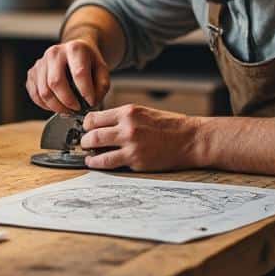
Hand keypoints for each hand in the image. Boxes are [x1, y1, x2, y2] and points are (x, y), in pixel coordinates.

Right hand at [25, 38, 110, 113]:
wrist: (74, 52)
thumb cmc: (88, 62)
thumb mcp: (102, 70)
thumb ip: (101, 87)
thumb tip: (90, 103)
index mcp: (74, 48)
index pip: (79, 73)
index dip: (86, 92)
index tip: (91, 102)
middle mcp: (55, 53)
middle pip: (56, 83)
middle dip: (68, 102)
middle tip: (77, 109)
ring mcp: (41, 62)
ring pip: (44, 91)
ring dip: (56, 107)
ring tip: (68, 110)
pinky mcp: (32, 72)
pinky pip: (35, 95)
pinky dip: (45, 106)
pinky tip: (56, 106)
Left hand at [79, 105, 201, 171]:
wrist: (190, 139)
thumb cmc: (170, 126)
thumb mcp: (144, 113)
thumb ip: (123, 118)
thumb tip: (102, 126)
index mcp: (128, 111)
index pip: (94, 117)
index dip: (87, 125)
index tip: (87, 129)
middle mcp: (127, 126)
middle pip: (91, 132)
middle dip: (84, 140)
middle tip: (85, 144)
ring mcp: (131, 144)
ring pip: (95, 147)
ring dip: (88, 153)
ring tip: (88, 155)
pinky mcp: (135, 160)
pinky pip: (108, 163)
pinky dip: (97, 163)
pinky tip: (95, 163)